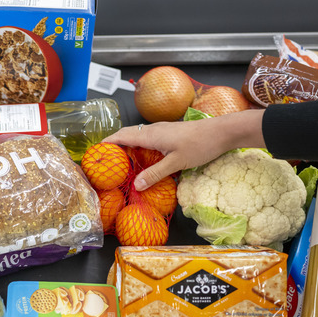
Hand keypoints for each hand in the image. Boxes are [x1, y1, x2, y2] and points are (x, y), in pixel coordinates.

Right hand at [102, 109, 265, 189]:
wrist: (222, 132)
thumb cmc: (201, 144)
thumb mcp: (177, 163)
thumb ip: (155, 174)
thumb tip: (136, 186)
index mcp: (151, 135)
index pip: (122, 136)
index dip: (107, 143)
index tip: (95, 153)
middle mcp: (154, 130)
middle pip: (127, 134)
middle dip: (113, 145)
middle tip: (104, 160)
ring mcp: (162, 131)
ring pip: (137, 136)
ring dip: (126, 146)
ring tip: (119, 162)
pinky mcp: (169, 134)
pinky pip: (147, 139)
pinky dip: (138, 147)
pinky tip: (142, 159)